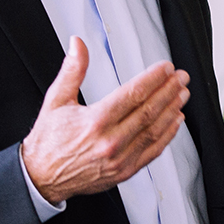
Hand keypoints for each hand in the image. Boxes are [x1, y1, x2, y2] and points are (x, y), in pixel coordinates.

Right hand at [22, 36, 189, 203]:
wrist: (42, 178)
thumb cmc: (48, 140)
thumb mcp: (56, 99)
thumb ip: (72, 70)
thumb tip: (77, 44)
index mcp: (95, 121)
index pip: (133, 94)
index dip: (153, 79)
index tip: (165, 68)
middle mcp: (110, 142)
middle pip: (148, 111)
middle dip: (168, 90)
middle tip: (180, 77)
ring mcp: (120, 159)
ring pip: (154, 131)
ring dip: (171, 110)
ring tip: (182, 94)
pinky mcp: (124, 172)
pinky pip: (152, 152)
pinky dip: (167, 136)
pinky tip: (176, 122)